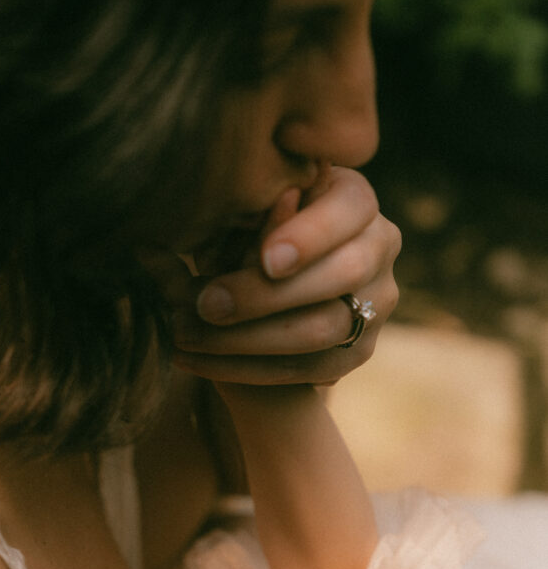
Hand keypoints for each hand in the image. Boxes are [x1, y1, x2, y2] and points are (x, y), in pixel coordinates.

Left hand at [145, 166, 400, 385]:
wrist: (269, 287)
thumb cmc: (248, 227)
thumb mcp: (242, 211)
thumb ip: (238, 215)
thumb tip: (208, 216)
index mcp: (355, 198)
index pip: (345, 212)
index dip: (309, 237)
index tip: (265, 259)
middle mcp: (381, 246)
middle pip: (340, 275)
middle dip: (268, 295)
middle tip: (206, 305)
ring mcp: (377, 304)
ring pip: (324, 329)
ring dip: (249, 339)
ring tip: (187, 336)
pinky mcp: (358, 350)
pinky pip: (309, 369)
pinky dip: (247, 369)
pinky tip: (194, 361)